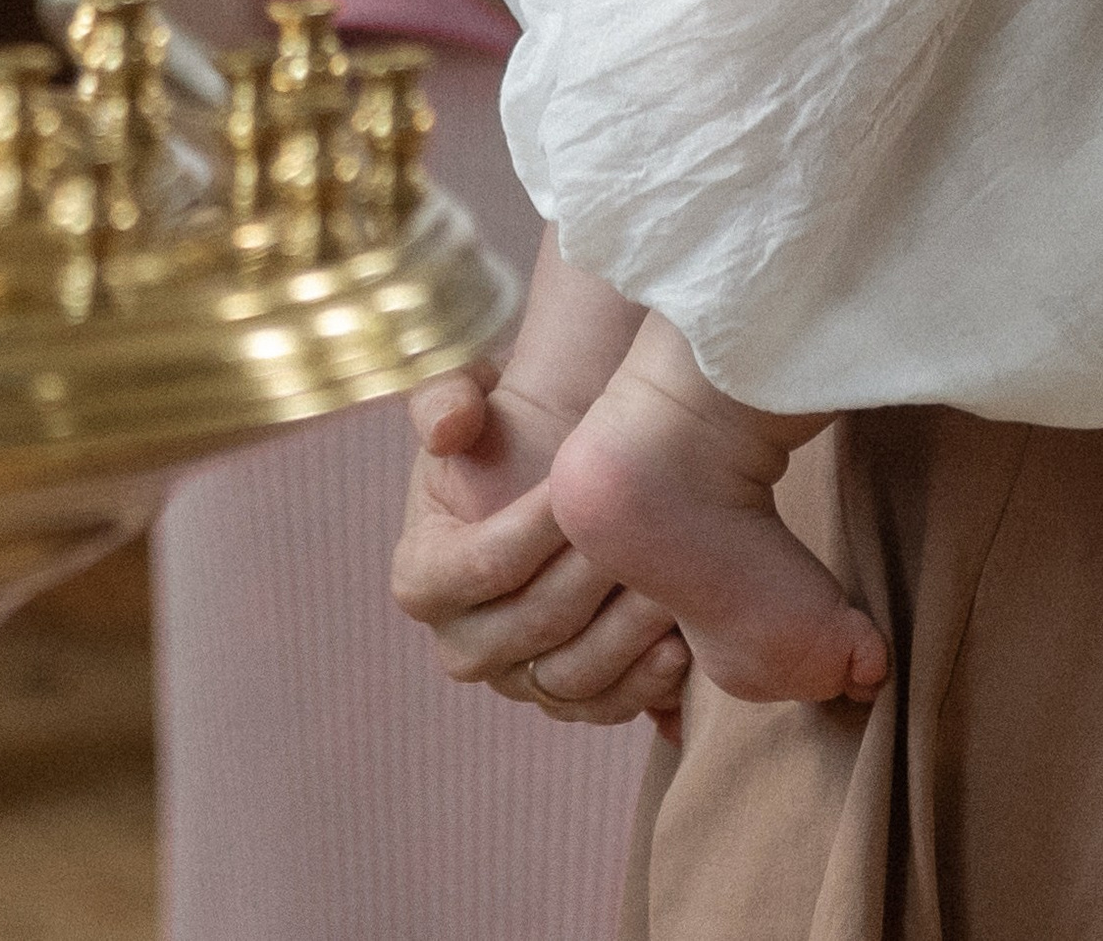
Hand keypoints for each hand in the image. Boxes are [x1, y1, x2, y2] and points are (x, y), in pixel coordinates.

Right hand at [394, 363, 687, 725]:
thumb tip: (451, 428)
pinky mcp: (568, 697)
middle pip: (528, 627)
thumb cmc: (514, 427)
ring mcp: (515, 678)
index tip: (578, 485)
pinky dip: (642, 685)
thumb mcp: (471, 396)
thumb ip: (445, 400)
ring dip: (623, 636)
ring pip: (567, 679)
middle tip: (640, 533)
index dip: (529, 530)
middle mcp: (461, 641)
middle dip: (587, 579)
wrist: (568, 467)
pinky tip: (681, 643)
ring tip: (669, 586)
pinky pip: (602, 707)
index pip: (477, 567)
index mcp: (422, 576)